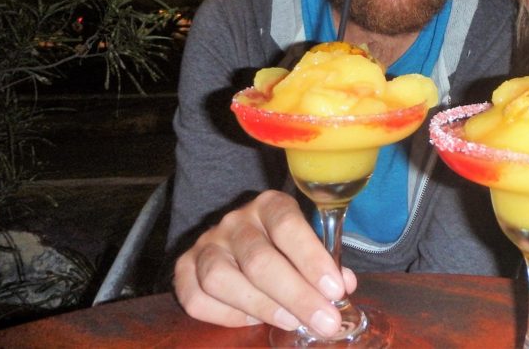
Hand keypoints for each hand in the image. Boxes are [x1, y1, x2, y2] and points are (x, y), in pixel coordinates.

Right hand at [173, 190, 356, 335]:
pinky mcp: (184, 268)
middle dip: (296, 295)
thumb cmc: (282, 245)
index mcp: (269, 205)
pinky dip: (226, 316)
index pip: (287, 225)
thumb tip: (345, 285)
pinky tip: (253, 320)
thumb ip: (324, 263)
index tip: (336, 289)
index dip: (312, 258)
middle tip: (324, 321)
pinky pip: (197, 299)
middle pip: (259, 260)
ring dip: (262, 307)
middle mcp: (235, 221)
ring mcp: (206, 244)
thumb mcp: (307, 244)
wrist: (238, 241)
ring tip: (291, 322)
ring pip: (222, 279)